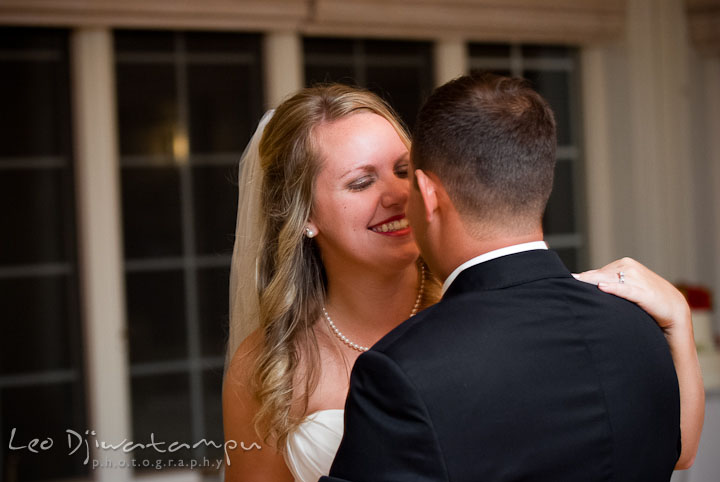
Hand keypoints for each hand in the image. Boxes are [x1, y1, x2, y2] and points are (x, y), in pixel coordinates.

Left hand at [573, 257, 690, 332]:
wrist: (673, 310)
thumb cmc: (646, 301)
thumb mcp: (626, 289)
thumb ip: (609, 286)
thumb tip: (582, 288)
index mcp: (623, 265)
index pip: (595, 273)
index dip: (579, 281)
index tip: (562, 283)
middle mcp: (628, 267)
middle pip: (597, 276)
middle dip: (582, 282)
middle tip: (563, 286)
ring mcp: (636, 278)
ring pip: (607, 280)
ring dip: (592, 284)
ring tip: (574, 288)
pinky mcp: (644, 291)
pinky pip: (625, 289)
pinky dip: (614, 288)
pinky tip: (602, 287)